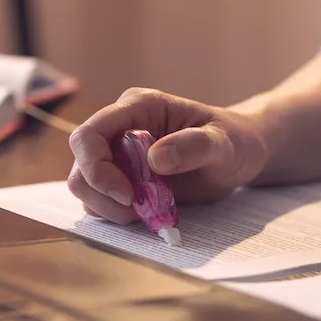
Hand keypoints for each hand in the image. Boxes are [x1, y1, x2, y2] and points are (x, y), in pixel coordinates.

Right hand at [67, 87, 269, 223]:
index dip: (97, 168)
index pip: (90, 134)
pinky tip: (144, 213)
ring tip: (142, 212)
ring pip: (84, 184)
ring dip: (106, 207)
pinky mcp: (122, 177)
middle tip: (135, 209)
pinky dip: (115, 213)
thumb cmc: (233, 140)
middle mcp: (120, 127)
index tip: (127, 195)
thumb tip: (155, 159)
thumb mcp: (223, 143)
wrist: (240, 153)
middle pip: (81, 162)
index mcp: (138, 106)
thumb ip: (194, 146)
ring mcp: (118, 153)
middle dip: (100, 193)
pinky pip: (100, 199)